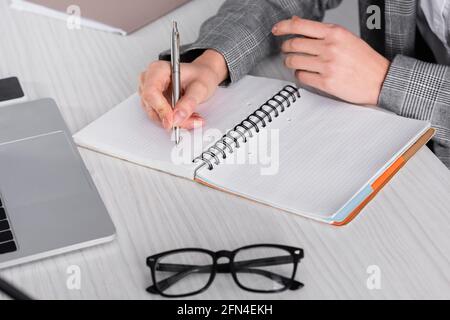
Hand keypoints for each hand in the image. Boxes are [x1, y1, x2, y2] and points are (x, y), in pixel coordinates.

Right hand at [139, 49, 227, 129]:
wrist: (203, 75)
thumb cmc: (201, 75)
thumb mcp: (200, 88)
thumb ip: (189, 102)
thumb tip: (177, 117)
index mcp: (158, 70)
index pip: (150, 92)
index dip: (160, 109)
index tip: (172, 121)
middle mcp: (150, 80)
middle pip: (152, 106)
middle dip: (172, 119)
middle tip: (192, 121)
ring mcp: (150, 92)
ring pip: (156, 115)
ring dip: (176, 121)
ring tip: (193, 118)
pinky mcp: (154, 103)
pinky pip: (160, 117)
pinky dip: (175, 121)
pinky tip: (187, 117)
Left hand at [272, 16, 389, 105]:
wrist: (380, 80)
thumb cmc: (364, 60)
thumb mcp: (346, 38)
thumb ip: (322, 31)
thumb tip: (297, 22)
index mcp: (335, 33)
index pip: (300, 25)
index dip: (283, 27)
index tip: (276, 30)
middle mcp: (330, 47)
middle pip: (293, 44)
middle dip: (285, 47)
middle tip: (286, 50)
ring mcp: (327, 65)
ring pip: (294, 61)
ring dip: (290, 62)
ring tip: (294, 62)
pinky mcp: (326, 82)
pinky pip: (301, 77)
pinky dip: (299, 75)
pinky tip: (304, 73)